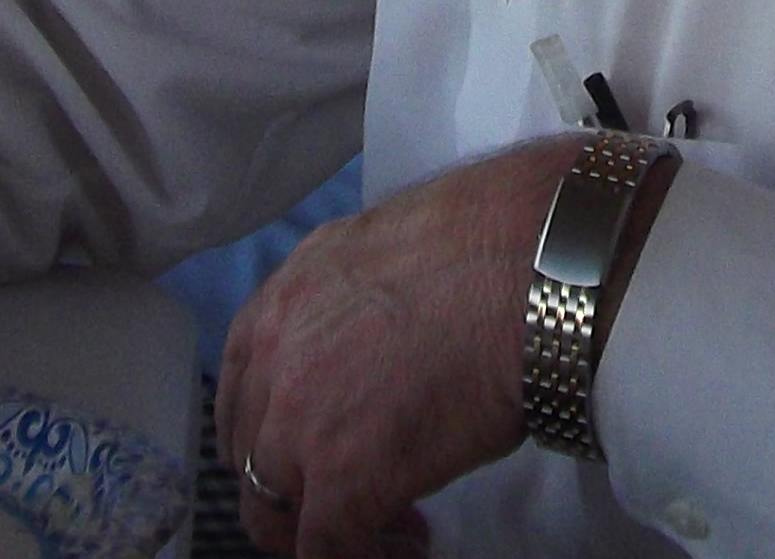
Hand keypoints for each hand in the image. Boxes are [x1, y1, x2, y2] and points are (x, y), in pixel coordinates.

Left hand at [217, 140, 578, 555]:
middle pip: (250, 457)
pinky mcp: (345, 481)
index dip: (277, 431)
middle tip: (348, 494)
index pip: (243, 393)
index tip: (317, 447)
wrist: (531, 270)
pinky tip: (408, 542)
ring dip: (323, 528)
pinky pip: (325, 548)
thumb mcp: (380, 252)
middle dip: (297, 485)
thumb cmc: (489, 246)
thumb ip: (346, 306)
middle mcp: (272, 362)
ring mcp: (300, 426)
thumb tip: (371, 343)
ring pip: (272, 512)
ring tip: (390, 529)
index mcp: (280, 303)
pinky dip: (365, 555)